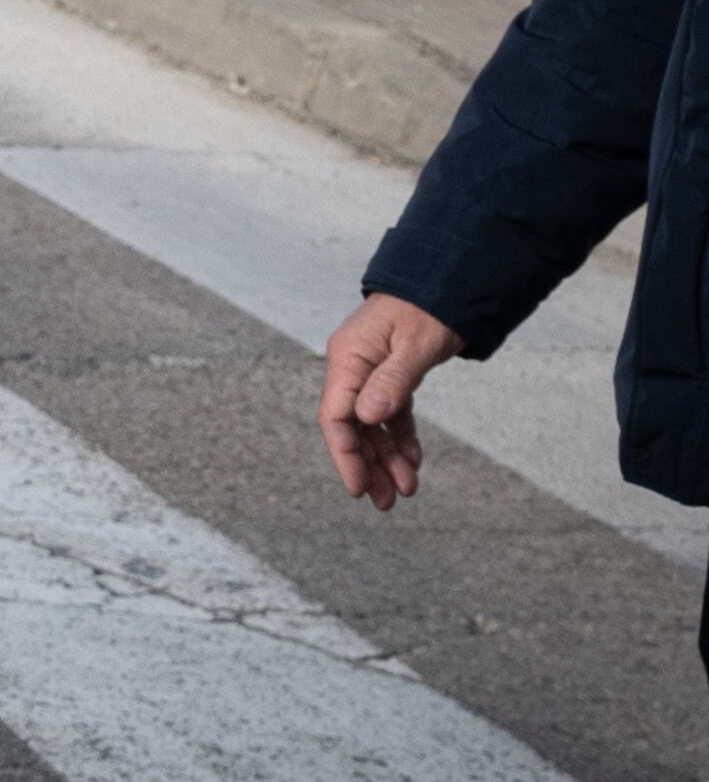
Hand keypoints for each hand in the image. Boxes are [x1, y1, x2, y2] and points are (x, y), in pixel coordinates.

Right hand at [319, 294, 463, 509]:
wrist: (446, 279)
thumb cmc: (430, 306)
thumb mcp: (416, 344)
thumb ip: (393, 381)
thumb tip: (367, 418)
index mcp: (349, 358)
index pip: (337, 416)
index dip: (345, 455)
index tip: (358, 488)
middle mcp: (353, 368)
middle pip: (352, 427)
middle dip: (369, 466)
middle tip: (388, 502)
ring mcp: (370, 372)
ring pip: (372, 425)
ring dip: (387, 458)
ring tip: (407, 490)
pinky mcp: (390, 374)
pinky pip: (391, 413)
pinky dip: (401, 438)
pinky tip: (413, 460)